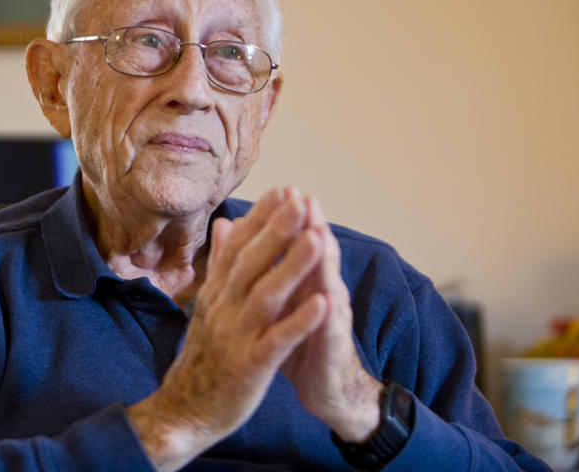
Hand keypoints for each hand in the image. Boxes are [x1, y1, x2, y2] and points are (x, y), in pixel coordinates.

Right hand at [127, 187, 329, 470]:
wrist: (185, 410)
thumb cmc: (204, 355)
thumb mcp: (208, 304)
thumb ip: (220, 264)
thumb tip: (224, 224)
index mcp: (216, 293)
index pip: (237, 247)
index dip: (260, 218)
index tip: (283, 190)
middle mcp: (223, 309)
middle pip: (251, 263)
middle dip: (277, 230)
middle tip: (300, 199)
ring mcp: (235, 337)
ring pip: (265, 296)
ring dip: (292, 266)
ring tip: (317, 238)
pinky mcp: (249, 367)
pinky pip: (277, 341)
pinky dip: (299, 321)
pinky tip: (323, 304)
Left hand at [277, 196, 382, 442]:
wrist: (326, 390)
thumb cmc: (300, 340)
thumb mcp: (280, 302)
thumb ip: (268, 269)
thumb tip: (247, 238)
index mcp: (304, 281)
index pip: (298, 244)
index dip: (290, 219)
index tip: (281, 188)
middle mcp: (323, 293)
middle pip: (319, 256)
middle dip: (311, 227)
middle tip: (304, 198)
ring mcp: (331, 320)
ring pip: (328, 286)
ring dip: (323, 262)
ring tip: (319, 235)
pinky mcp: (332, 349)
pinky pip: (329, 331)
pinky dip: (326, 317)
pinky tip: (326, 302)